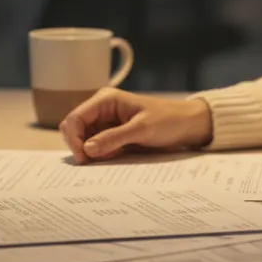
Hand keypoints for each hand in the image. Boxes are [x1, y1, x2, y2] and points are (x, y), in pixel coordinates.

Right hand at [58, 89, 212, 163]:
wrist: (188, 125)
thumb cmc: (168, 120)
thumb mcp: (141, 129)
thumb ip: (113, 138)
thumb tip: (86, 149)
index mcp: (106, 100)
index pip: (75, 118)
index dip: (74, 138)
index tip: (83, 158)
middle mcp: (102, 109)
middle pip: (74, 128)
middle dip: (79, 145)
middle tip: (92, 162)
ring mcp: (106, 123)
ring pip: (83, 139)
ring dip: (89, 152)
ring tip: (108, 158)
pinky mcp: (112, 135)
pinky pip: (96, 146)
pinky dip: (99, 155)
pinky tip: (112, 158)